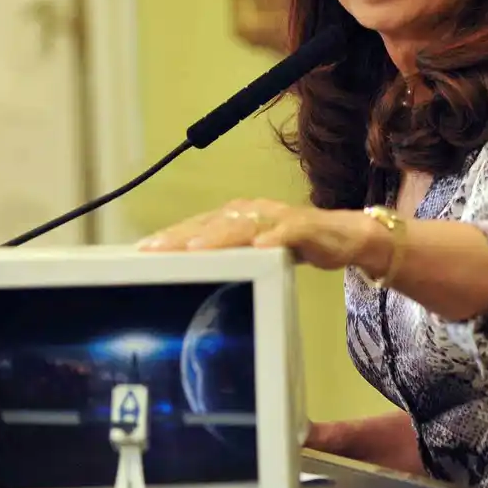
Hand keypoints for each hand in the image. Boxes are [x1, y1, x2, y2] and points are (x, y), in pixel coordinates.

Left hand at [137, 199, 384, 273]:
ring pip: (243, 224)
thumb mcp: (255, 253)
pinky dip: (273, 238)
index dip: (171, 237)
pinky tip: (260, 246)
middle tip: (156, 250)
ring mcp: (278, 217)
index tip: (142, 251)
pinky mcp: (303, 226)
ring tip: (197, 247)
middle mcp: (253, 211)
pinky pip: (286, 231)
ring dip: (220, 236)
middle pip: (213, 222)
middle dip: (183, 236)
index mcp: (237, 217)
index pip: (198, 225)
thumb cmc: (294, 245)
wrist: (344, 236)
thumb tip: (192, 276)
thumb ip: (229, 258)